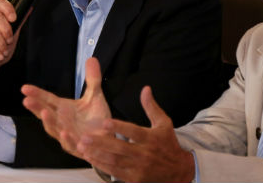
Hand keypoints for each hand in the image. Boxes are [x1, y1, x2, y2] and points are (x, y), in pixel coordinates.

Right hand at [22, 57, 111, 158]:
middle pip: (46, 114)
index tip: (24, 88)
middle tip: (26, 100)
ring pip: (54, 130)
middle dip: (36, 107)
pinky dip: (68, 140)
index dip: (36, 94)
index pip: (47, 99)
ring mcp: (68, 136)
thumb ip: (92, 79)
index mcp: (62, 108)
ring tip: (44, 113)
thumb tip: (91, 58)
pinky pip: (71, 144)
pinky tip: (65, 133)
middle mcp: (61, 122)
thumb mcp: (95, 96)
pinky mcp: (79, 147)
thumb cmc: (96, 119)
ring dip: (49, 122)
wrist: (107, 139)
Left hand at [75, 86, 194, 182]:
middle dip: (101, 143)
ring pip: (115, 161)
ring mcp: (139, 168)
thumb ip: (151, 106)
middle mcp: (144, 154)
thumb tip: (145, 89)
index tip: (104, 122)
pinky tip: (91, 159)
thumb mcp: (163, 123)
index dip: (119, 127)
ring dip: (98, 155)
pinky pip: (115, 173)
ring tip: (83, 148)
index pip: (133, 132)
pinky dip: (102, 166)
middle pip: (120, 148)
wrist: (179, 170)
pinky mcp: (135, 179)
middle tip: (84, 137)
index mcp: (151, 138)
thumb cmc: (168, 144)